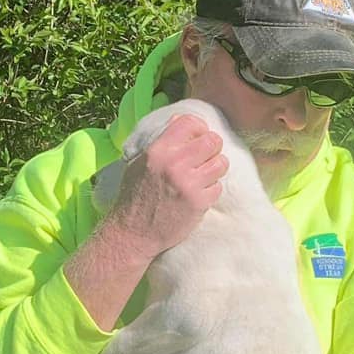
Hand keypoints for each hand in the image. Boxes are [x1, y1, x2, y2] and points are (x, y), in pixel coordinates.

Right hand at [106, 114, 226, 257]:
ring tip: (203, 177)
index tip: (198, 138)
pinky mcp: (198, 203)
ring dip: (215, 169)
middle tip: (205, 159)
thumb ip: (160, 141)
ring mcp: (188, 184)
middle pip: (212, 141)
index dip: (199, 128)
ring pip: (221, 163)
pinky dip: (211, 191)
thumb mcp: (139, 162)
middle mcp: (174, 164)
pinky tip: (198, 195)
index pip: (190, 123)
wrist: (133, 233)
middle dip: (212, 149)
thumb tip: (180, 120)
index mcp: (158, 150)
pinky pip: (218, 187)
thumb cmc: (134, 197)